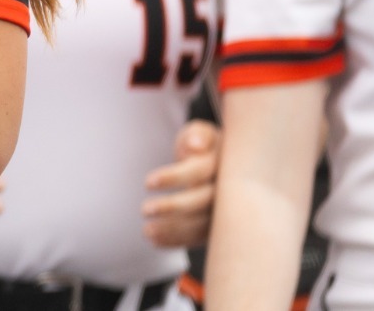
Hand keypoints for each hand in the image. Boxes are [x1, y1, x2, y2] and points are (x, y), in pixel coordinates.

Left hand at [143, 120, 219, 247]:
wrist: (224, 164)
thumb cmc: (204, 145)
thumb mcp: (201, 133)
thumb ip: (198, 135)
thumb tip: (194, 145)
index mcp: (224, 162)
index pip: (200, 171)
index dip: (174, 177)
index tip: (146, 183)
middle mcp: (229, 189)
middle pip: (203, 201)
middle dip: (173, 207)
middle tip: (144, 209)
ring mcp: (227, 210)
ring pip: (204, 223)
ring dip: (174, 229)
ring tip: (146, 231)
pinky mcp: (221, 226)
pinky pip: (201, 237)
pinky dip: (178, 240)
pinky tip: (155, 241)